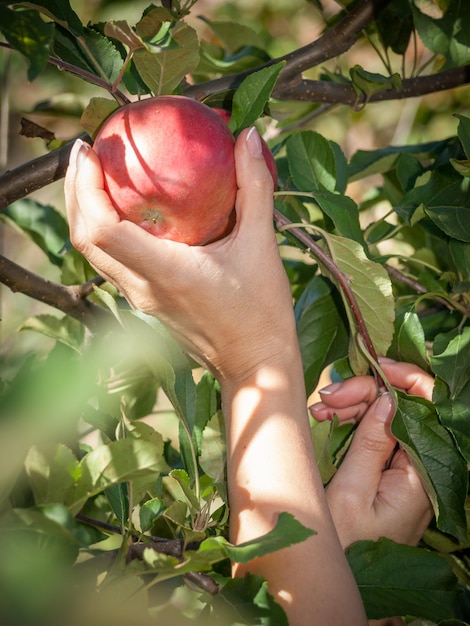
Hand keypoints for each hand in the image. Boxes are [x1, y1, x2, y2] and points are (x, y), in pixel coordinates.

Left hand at [65, 127, 296, 381]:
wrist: (255, 365)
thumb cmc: (262, 310)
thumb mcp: (261, 245)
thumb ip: (254, 187)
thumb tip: (247, 135)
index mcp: (164, 272)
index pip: (101, 229)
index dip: (86, 187)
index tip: (91, 151)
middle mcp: (142, 287)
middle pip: (83, 239)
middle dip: (75, 191)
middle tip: (85, 151)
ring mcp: (140, 298)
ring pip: (91, 253)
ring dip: (83, 211)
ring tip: (93, 174)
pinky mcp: (146, 302)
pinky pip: (110, 262)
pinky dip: (102, 230)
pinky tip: (122, 209)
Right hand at [309, 359, 433, 548]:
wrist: (337, 581)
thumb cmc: (345, 546)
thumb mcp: (351, 491)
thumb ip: (372, 441)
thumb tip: (388, 396)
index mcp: (420, 473)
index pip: (429, 407)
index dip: (404, 379)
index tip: (369, 368)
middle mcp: (419, 466)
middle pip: (402, 407)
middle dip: (366, 393)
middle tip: (327, 397)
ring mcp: (402, 467)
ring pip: (385, 416)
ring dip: (352, 406)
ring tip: (320, 410)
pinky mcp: (386, 469)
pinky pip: (373, 432)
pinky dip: (349, 421)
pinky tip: (326, 418)